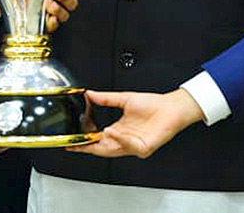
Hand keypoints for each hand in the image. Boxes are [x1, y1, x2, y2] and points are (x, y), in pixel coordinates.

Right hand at [67, 89, 203, 157]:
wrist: (172, 107)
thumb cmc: (153, 104)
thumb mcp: (124, 99)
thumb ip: (105, 98)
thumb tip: (89, 94)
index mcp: (119, 130)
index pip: (98, 139)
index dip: (84, 141)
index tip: (71, 140)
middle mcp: (124, 139)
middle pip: (101, 148)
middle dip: (87, 147)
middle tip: (75, 144)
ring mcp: (133, 145)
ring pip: (113, 149)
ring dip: (103, 142)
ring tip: (96, 133)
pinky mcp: (143, 148)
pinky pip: (128, 146)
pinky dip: (120, 139)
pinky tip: (113, 131)